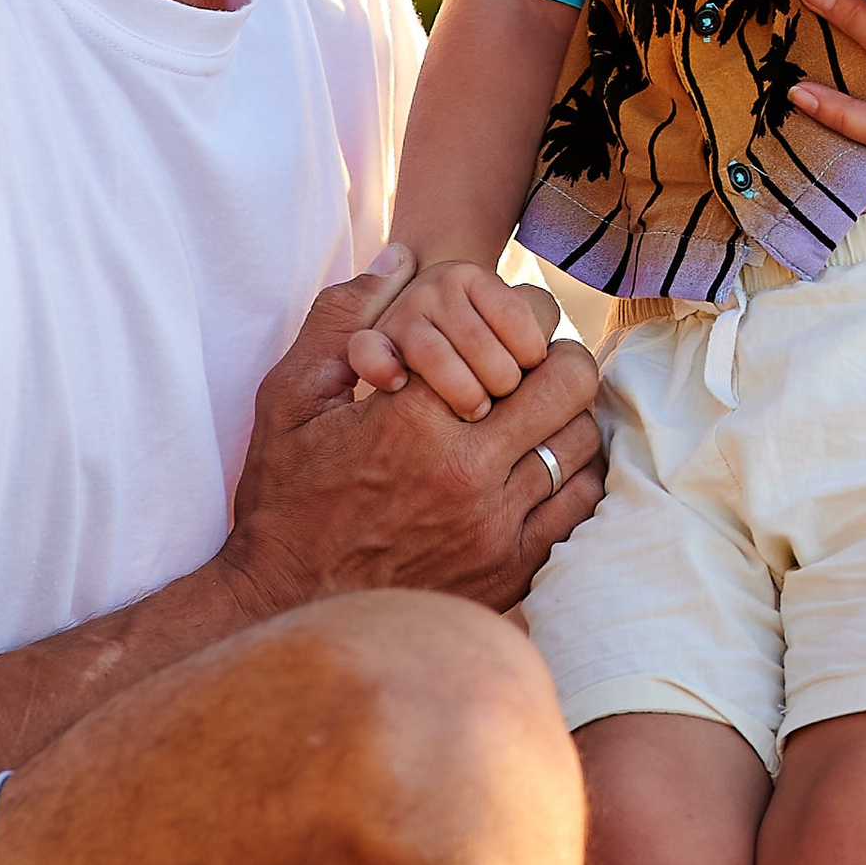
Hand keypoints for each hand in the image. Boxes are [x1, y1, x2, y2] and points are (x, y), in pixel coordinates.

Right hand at [223, 255, 602, 619]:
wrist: (283, 608)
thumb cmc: (285, 498)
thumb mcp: (291, 398)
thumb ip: (343, 317)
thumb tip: (399, 256)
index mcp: (418, 418)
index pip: (526, 333)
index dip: (529, 316)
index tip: (515, 325)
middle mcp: (467, 471)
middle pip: (572, 383)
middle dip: (558, 361)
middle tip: (535, 365)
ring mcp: (494, 527)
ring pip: (582, 444)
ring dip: (566, 420)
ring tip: (535, 417)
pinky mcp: (509, 570)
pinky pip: (578, 505)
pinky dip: (571, 477)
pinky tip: (538, 468)